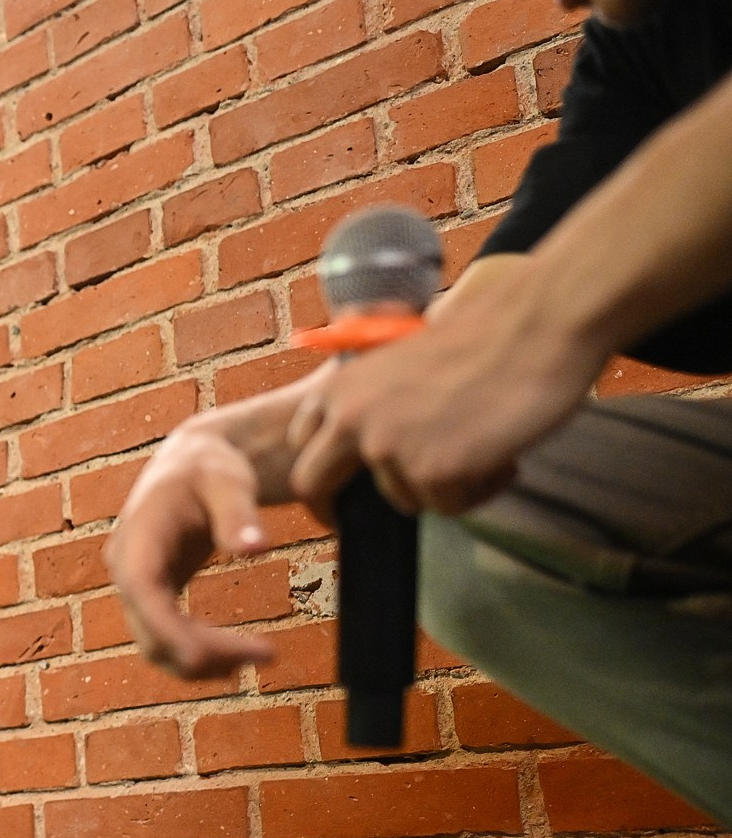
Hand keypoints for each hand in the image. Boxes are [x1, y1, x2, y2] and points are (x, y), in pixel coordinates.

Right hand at [106, 422, 278, 678]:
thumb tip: (256, 550)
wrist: (190, 462)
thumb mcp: (228, 481)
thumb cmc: (209, 466)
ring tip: (263, 656)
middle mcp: (127, 567)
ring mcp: (137, 586)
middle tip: (267, 654)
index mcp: (137, 537)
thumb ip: (239, 513)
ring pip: (157, 645)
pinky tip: (239, 655)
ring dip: (204, 662)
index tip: (208, 658)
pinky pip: (168, 637)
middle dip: (204, 654)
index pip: (142, 593)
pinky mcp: (153, 595)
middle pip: (151, 631)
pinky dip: (201, 652)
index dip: (167, 631)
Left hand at [288, 255, 604, 516]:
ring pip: (406, 499)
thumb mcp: (400, 365)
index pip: (300, 445)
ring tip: (482, 446)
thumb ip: (373, 405)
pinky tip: (503, 454)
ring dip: (444, 485)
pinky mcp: (434, 472)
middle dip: (338, 508)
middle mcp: (351, 419)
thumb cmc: (482, 338)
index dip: (319, 470)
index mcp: (339, 388)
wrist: (537, 325)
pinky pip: (452, 506)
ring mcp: (389, 448)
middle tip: (369, 513)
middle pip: (312, 486)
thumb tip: (366, 449)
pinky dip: (481, 488)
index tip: (336, 491)